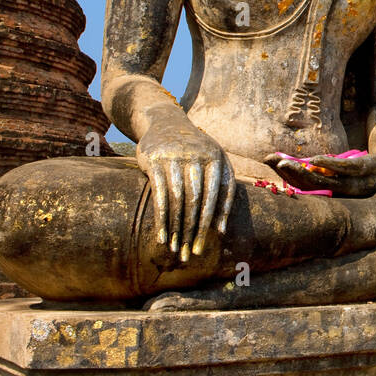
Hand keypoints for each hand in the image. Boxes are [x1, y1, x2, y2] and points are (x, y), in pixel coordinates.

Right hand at [137, 121, 235, 261]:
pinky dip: (162, 219)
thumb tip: (221, 231)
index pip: (220, 193)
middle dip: (196, 230)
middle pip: (199, 201)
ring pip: (179, 200)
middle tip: (192, 253)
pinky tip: (162, 237)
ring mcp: (175, 158)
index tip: (212, 240)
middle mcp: (198, 157)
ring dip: (178, 229)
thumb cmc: (195, 150)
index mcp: (217, 158)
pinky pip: (160, 196)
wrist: (165, 121)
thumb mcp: (214, 161)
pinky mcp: (155, 161)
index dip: (217, 218)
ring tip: (176, 250)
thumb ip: (221, 190)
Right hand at [264, 152, 375, 197]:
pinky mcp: (362, 171)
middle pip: (309, 186)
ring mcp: (350, 183)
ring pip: (322, 181)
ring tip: (286, 164)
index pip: (302, 187)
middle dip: (289, 175)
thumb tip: (299, 162)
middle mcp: (339, 192)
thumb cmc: (362, 171)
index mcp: (331, 193)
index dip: (284, 176)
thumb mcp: (340, 172)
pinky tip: (314, 160)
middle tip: (275, 164)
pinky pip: (342, 170)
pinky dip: (327, 166)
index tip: (268, 161)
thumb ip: (321, 170)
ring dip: (302, 173)